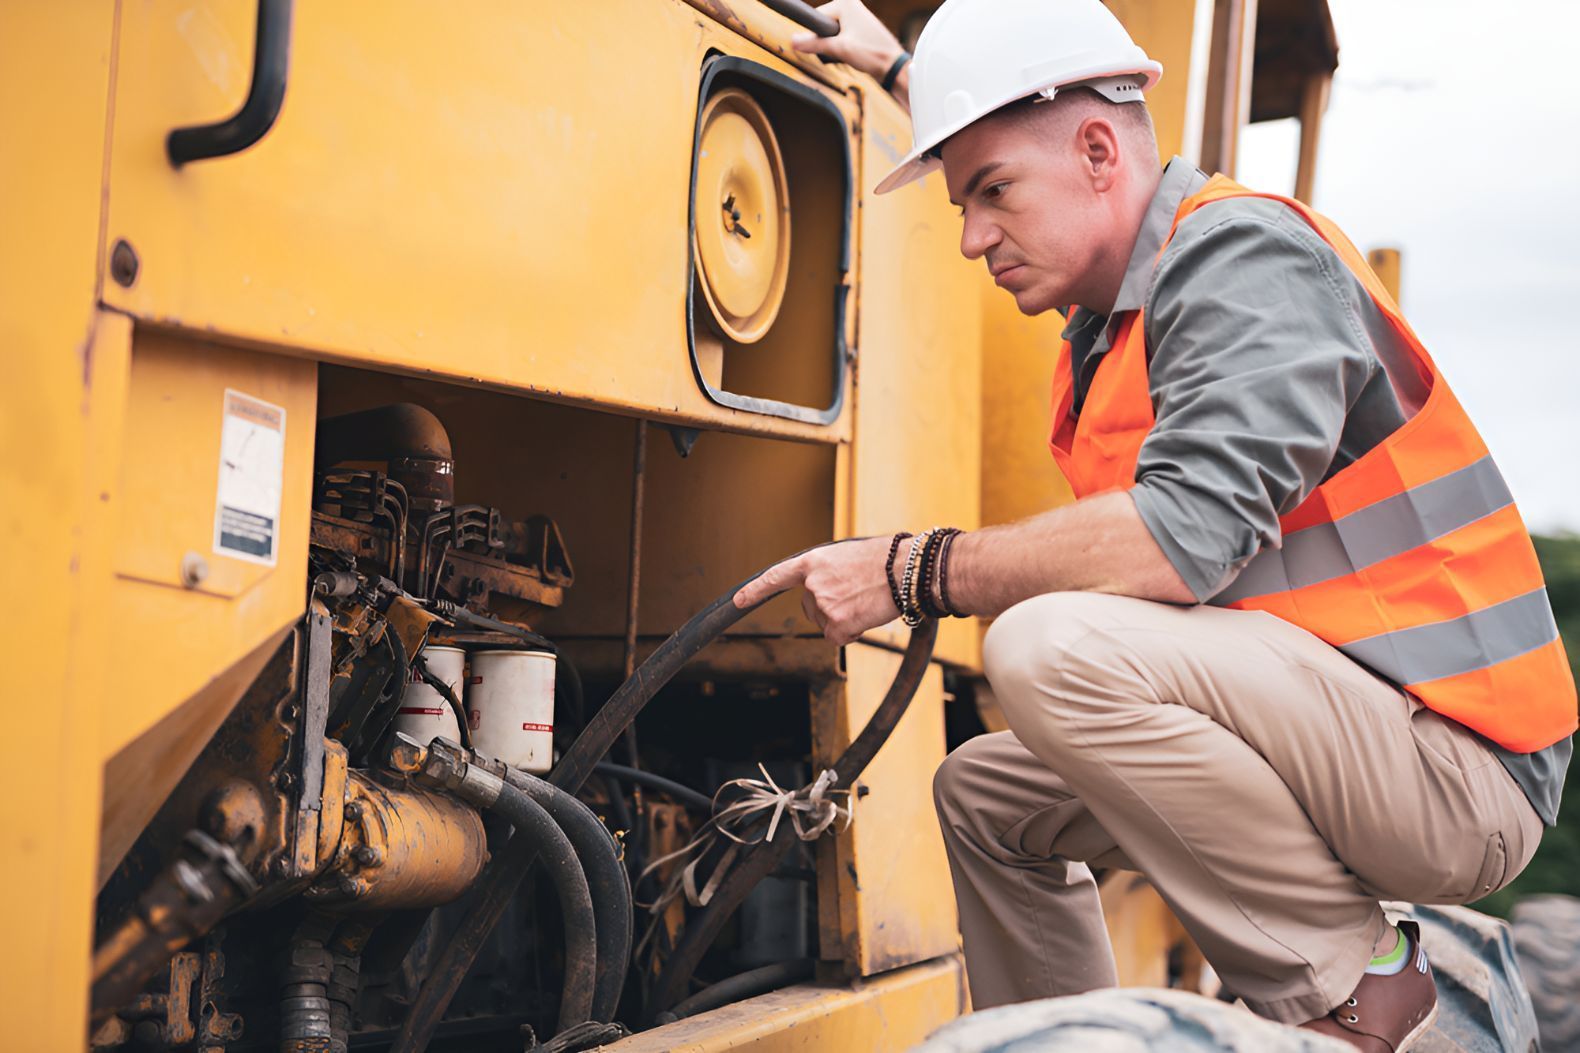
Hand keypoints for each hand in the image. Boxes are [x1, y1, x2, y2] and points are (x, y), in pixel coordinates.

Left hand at [733, 536, 901, 645]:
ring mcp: (823, 605)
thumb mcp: (848, 556)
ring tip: (865, 601)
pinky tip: (866, 616)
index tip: (737, 601)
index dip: (755, 590)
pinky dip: (852, 632)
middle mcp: (813, 584)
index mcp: (814, 562)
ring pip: (827, 623)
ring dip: (844, 618)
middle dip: (829, 607)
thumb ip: (828, 572)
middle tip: (856, 594)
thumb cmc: (885, 559)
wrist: (905, 569)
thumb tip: (825, 591)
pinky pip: (839, 637)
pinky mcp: (837, 624)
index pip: (776, 577)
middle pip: (811, 608)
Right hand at [791, 0, 905, 82]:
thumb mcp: (839, 49)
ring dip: (835, 46)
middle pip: (824, 26)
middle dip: (828, 41)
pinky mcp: (859, 27)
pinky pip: (841, 36)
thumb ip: (814, 44)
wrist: (893, 66)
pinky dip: (842, 47)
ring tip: (850, 52)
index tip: (826, 46)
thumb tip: (793, 40)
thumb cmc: (873, 53)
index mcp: (846, 2)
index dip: (817, 36)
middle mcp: (851, 5)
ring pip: (832, 33)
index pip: (817, 18)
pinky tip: (853, 53)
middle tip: (844, 51)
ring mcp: (856, 16)